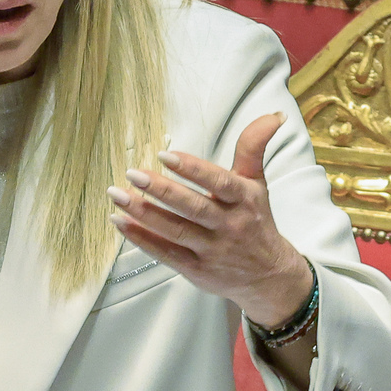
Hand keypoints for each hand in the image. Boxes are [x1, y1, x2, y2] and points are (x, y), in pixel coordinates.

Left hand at [106, 113, 312, 328]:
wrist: (270, 277)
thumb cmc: (256, 220)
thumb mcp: (257, 183)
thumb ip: (253, 148)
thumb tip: (274, 114)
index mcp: (244, 200)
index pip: (219, 183)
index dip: (193, 169)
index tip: (165, 155)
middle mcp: (229, 226)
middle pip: (193, 208)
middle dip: (161, 190)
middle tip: (132, 173)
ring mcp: (212, 250)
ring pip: (175, 231)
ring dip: (143, 213)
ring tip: (117, 195)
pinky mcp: (196, 270)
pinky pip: (165, 253)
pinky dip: (141, 238)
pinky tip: (119, 222)